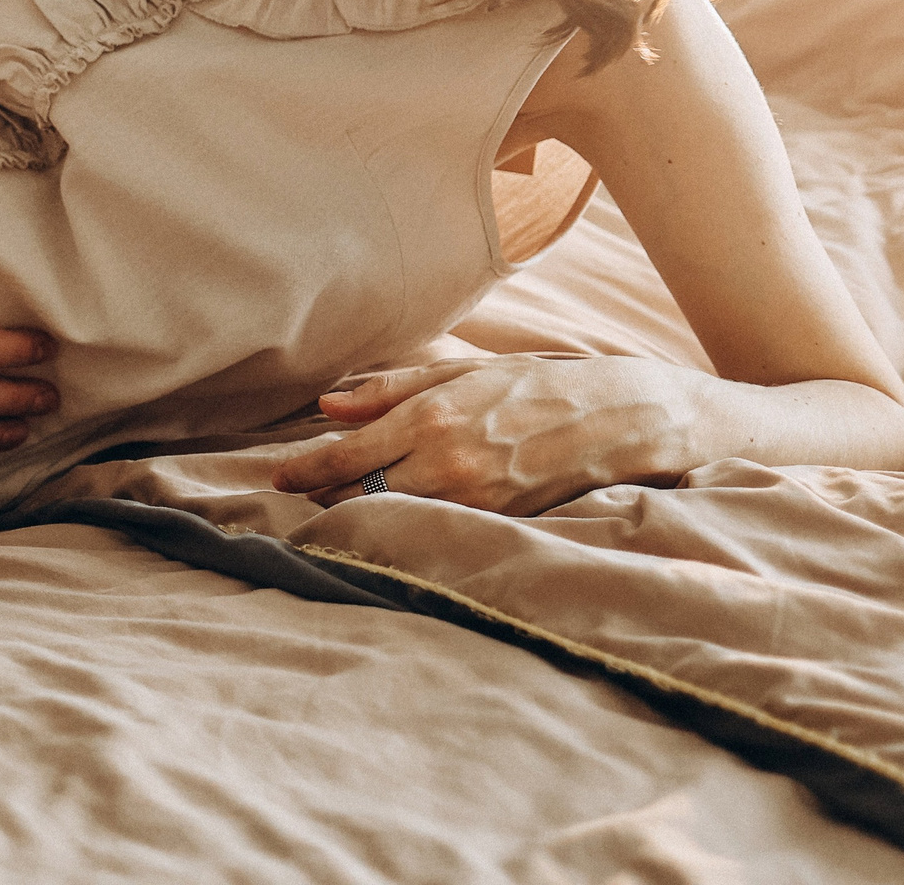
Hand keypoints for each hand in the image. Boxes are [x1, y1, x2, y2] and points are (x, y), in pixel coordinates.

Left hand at [271, 354, 697, 515]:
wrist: (624, 420)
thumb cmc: (540, 385)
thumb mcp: (465, 371)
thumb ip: (392, 389)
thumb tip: (329, 404)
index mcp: (432, 419)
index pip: (348, 455)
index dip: (307, 470)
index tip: (279, 478)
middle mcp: (447, 464)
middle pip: (363, 493)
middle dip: (327, 497)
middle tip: (298, 497)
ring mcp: (476, 500)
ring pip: (398, 516)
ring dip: (365, 514)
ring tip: (336, 510)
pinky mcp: (501, 525)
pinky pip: (439, 530)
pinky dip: (411, 525)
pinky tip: (396, 519)